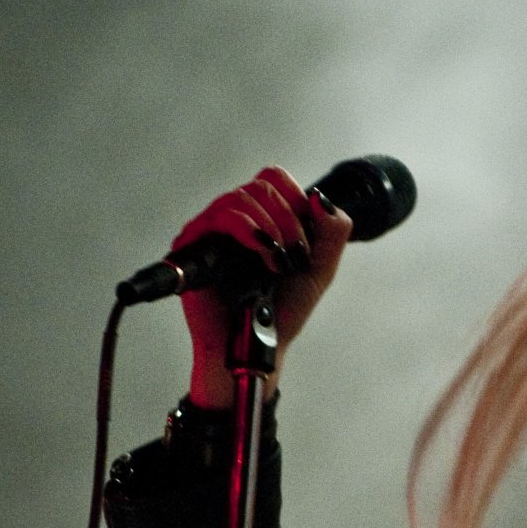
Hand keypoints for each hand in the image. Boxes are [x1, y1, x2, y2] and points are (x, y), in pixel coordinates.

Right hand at [174, 166, 355, 408]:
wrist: (258, 347)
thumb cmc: (281, 311)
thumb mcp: (320, 270)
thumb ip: (333, 233)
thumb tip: (320, 198)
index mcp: (263, 218)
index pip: (275, 180)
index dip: (296, 200)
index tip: (305, 238)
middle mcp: (235, 220)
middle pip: (261, 186)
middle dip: (288, 219)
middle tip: (295, 255)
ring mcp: (212, 230)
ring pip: (240, 197)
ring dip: (270, 226)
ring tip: (278, 260)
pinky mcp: (193, 244)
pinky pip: (218, 217)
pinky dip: (247, 228)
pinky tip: (263, 252)